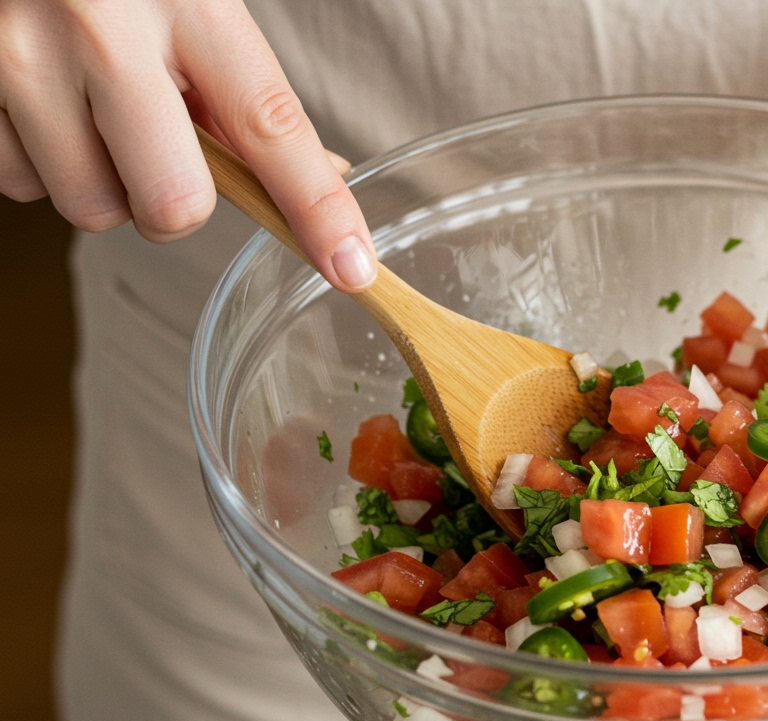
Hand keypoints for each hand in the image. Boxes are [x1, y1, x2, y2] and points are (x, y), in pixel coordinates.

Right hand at [0, 0, 374, 291]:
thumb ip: (239, 85)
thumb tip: (318, 173)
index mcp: (183, 0)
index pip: (270, 126)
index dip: (318, 208)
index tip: (352, 265)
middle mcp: (100, 31)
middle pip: (173, 203)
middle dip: (176, 202)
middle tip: (160, 153)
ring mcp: (19, 59)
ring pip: (92, 208)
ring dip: (103, 183)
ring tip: (89, 112)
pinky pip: (20, 185)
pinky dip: (39, 163)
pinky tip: (41, 107)